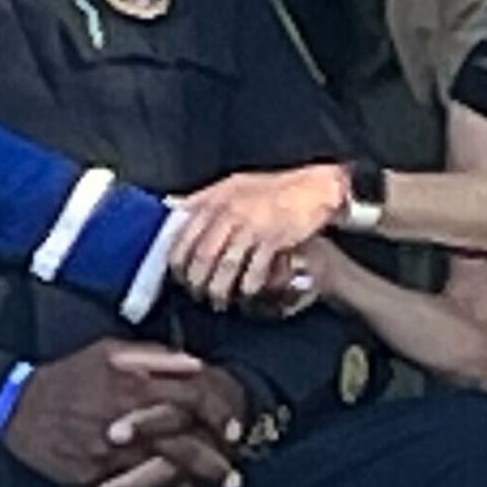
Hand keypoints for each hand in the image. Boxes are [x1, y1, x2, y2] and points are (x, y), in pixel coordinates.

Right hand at [77, 368, 255, 486]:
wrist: (16, 406)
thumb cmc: (68, 376)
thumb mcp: (111, 351)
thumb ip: (156, 357)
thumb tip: (196, 365)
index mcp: (136, 387)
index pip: (196, 402)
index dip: (221, 416)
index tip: (233, 431)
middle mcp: (128, 424)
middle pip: (187, 449)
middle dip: (215, 466)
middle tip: (233, 478)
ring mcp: (110, 457)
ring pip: (163, 481)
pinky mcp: (92, 480)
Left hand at [170, 165, 356, 306]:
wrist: (313, 187)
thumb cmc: (271, 188)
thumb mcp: (232, 185)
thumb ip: (204, 198)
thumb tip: (172, 208)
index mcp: (216, 199)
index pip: (185, 235)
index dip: (178, 261)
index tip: (177, 276)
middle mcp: (230, 212)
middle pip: (203, 256)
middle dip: (196, 281)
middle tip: (197, 294)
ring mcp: (252, 226)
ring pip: (226, 267)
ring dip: (219, 289)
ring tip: (219, 301)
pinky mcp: (274, 240)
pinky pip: (254, 270)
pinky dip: (248, 286)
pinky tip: (246, 292)